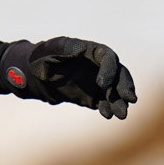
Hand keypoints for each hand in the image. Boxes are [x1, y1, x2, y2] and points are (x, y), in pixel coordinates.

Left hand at [0, 37, 135, 119]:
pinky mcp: (91, 95)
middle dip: (125, 86)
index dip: (109, 70)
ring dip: (119, 101)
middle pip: (118, 74)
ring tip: (121, 114)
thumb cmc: (41, 57)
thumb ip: (64, 49)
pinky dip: (107, 108)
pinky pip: (103, 102)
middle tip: (129, 99)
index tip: (103, 84)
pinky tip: (107, 115)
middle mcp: (98, 65)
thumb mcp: (50, 50)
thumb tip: (81, 49)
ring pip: (114, 91)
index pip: (108, 57)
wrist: (33, 74)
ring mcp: (96, 81)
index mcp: (91, 50)